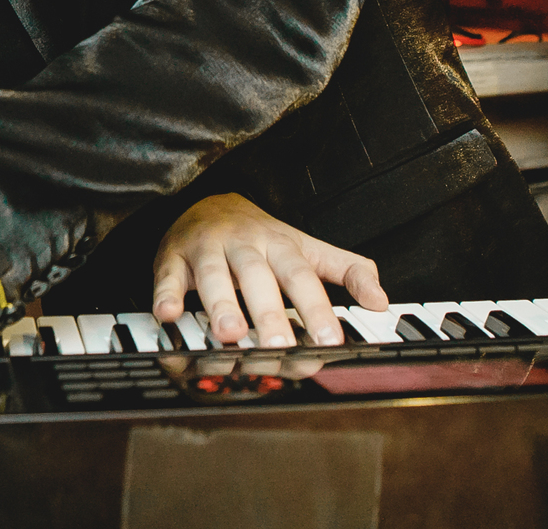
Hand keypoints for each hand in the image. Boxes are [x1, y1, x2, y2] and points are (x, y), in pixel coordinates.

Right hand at [151, 193, 386, 348]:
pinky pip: (167, 275)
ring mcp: (207, 249)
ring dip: (220, 303)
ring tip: (228, 335)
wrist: (209, 203)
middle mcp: (245, 246)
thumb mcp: (308, 248)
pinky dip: (165, 294)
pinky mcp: (173, 257)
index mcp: (281, 245)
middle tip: (279, 344)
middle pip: (258, 277)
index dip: (317, 308)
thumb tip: (382, 302)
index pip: (303, 277)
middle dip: (268, 311)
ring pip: (213, 274)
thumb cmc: (262, 238)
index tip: (331, 340)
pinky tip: (168, 315)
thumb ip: (348, 271)